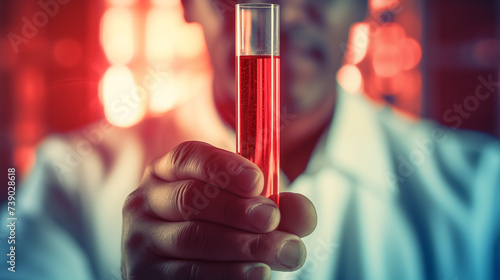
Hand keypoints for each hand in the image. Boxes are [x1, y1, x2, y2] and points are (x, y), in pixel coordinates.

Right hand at [122, 141, 316, 279]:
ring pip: (191, 239)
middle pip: (190, 198)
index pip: (188, 156)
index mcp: (167, 171)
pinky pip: (187, 275)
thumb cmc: (216, 225)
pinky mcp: (144, 276)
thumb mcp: (242, 206)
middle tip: (273, 219)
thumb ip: (275, 205)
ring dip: (241, 246)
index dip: (223, 167)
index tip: (258, 181)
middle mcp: (145, 200)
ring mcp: (140, 240)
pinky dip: (227, 274)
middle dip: (237, 209)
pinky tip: (256, 274)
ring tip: (282, 252)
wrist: (178, 267)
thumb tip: (305, 215)